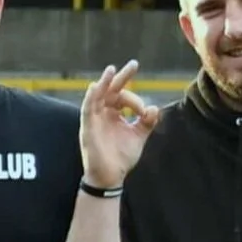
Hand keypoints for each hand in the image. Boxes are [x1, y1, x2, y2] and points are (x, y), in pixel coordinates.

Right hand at [79, 60, 162, 188]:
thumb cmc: (121, 158)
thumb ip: (146, 122)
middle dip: (122, 77)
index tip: (143, 111)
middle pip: (111, 90)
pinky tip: (96, 87)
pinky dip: (91, 97)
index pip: (124, 98)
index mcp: (114, 114)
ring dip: (104, 82)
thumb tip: (154, 107)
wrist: (111, 177)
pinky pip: (87, 109)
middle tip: (134, 64)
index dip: (135, 101)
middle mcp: (103, 114)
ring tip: (111, 70)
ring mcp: (94, 119)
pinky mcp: (88, 127)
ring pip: (98, 96)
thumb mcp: (138, 137)